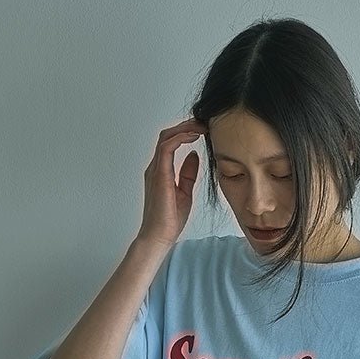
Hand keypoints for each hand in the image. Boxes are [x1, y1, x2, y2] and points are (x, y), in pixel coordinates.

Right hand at [136, 118, 207, 249]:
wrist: (159, 236)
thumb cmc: (169, 219)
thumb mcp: (185, 191)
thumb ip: (188, 173)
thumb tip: (195, 156)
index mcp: (161, 171)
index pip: (171, 142)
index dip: (186, 132)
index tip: (203, 129)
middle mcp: (156, 167)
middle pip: (168, 135)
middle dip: (186, 126)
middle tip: (204, 122)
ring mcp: (155, 169)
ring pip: (166, 137)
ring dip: (184, 128)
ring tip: (201, 125)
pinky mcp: (159, 174)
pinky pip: (167, 147)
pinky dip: (180, 137)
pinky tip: (194, 135)